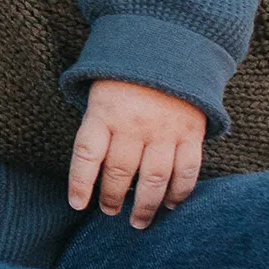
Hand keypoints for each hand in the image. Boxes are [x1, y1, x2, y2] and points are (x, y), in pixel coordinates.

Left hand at [68, 80, 206, 228]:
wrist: (171, 47)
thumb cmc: (126, 77)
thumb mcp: (100, 91)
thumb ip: (96, 125)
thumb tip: (89, 168)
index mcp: (104, 112)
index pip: (87, 155)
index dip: (80, 183)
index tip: (77, 204)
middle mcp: (134, 125)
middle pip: (120, 173)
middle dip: (111, 198)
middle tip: (109, 211)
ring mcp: (165, 131)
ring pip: (154, 180)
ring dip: (144, 206)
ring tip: (137, 221)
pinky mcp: (191, 133)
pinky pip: (186, 171)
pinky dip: (179, 193)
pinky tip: (171, 205)